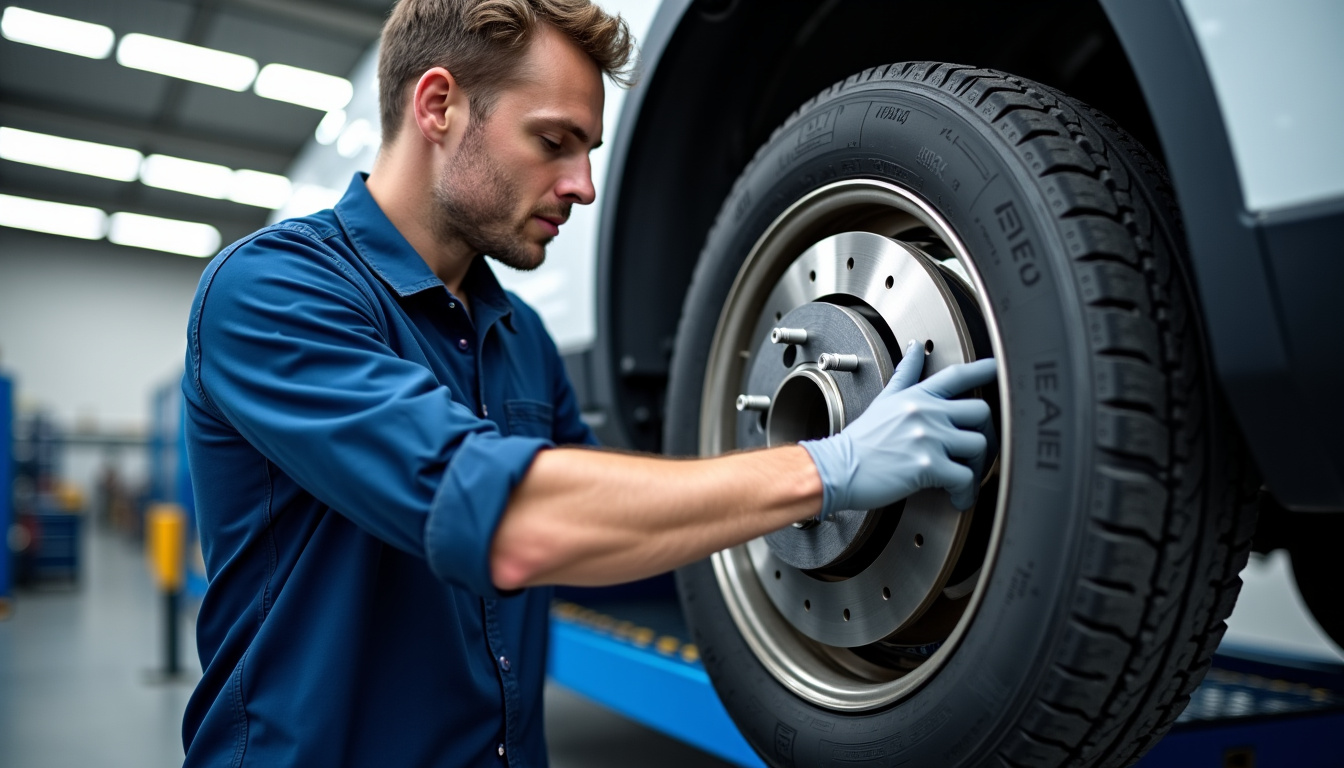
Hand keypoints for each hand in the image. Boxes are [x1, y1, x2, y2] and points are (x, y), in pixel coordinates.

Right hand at [801, 341, 997, 515]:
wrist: (837, 469)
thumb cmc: (860, 442)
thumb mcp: (883, 400)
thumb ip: (906, 375)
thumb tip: (915, 348)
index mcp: (916, 397)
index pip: (956, 375)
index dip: (983, 369)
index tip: (998, 368)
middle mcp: (925, 413)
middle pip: (981, 412)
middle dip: (986, 433)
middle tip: (978, 450)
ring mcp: (927, 438)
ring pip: (979, 445)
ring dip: (978, 465)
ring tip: (965, 476)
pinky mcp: (927, 466)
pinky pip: (965, 477)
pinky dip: (965, 491)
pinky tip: (956, 496)